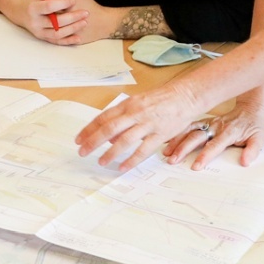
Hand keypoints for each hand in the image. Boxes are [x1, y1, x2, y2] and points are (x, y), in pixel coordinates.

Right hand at [20, 0, 92, 43]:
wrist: (21, 13)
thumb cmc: (34, 2)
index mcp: (33, 8)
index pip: (49, 7)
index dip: (62, 3)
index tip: (74, 0)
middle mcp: (35, 22)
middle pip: (55, 22)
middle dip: (72, 17)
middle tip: (85, 12)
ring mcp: (39, 32)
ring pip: (57, 34)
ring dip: (73, 29)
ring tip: (84, 22)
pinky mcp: (43, 38)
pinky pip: (57, 42)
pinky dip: (68, 41)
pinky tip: (78, 38)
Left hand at [76, 82, 210, 169]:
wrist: (185, 96)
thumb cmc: (161, 99)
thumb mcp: (138, 103)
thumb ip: (123, 117)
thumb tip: (109, 135)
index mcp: (128, 104)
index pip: (103, 117)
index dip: (89, 129)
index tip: (79, 139)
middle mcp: (135, 113)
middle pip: (109, 129)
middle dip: (93, 141)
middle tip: (82, 152)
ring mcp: (147, 124)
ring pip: (124, 140)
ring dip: (110, 153)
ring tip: (101, 162)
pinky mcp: (160, 134)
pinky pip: (143, 150)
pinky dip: (131, 160)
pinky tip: (123, 166)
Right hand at [162, 88, 263, 169]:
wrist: (253, 107)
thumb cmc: (256, 125)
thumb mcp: (260, 138)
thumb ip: (253, 150)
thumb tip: (245, 162)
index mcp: (229, 132)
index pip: (215, 145)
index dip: (205, 156)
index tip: (196, 166)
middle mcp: (217, 127)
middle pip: (197, 137)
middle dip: (184, 149)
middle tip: (173, 160)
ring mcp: (210, 123)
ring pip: (190, 130)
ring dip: (177, 141)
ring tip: (166, 152)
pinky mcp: (205, 122)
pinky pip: (189, 126)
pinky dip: (178, 133)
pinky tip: (168, 140)